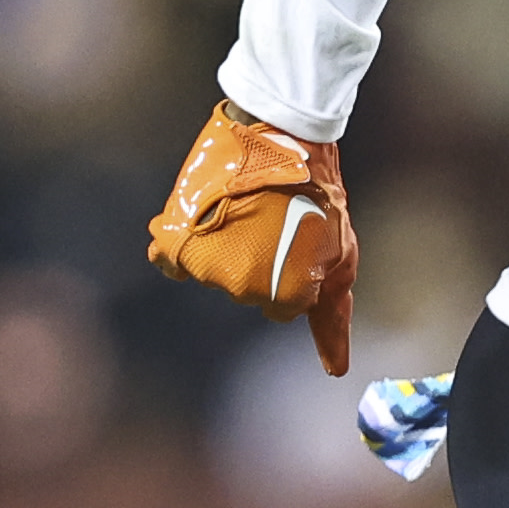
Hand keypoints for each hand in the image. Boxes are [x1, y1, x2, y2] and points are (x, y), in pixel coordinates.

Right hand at [144, 99, 358, 373]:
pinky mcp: (175, 238)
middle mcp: (243, 288)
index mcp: (285, 296)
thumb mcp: (341, 257)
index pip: (281, 308)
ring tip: (245, 210)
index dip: (292, 272)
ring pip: (213, 272)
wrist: (280, 136)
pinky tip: (201, 223)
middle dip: (261, 259)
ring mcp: (206, 265)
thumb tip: (334, 371)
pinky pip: (167, 262)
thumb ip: (332, 317)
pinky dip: (180, 247)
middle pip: (246, 290)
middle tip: (274, 218)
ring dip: (225, 246)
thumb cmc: (319, 195)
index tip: (298, 238)